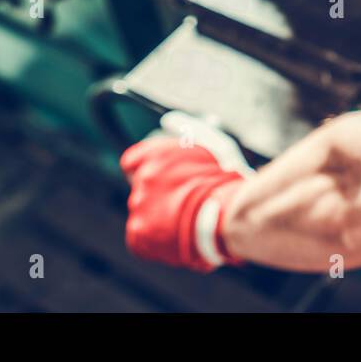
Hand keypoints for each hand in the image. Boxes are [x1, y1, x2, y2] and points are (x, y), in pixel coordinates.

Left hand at [120, 113, 252, 271]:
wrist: (227, 214)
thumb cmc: (227, 178)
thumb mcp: (212, 144)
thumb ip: (186, 128)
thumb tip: (168, 120)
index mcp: (154, 154)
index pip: (132, 162)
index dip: (146, 172)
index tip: (162, 181)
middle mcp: (141, 178)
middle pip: (142, 190)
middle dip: (159, 197)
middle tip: (185, 204)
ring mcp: (138, 206)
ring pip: (143, 214)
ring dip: (159, 218)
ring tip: (188, 223)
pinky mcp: (138, 234)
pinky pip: (142, 238)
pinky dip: (156, 241)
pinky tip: (178, 237)